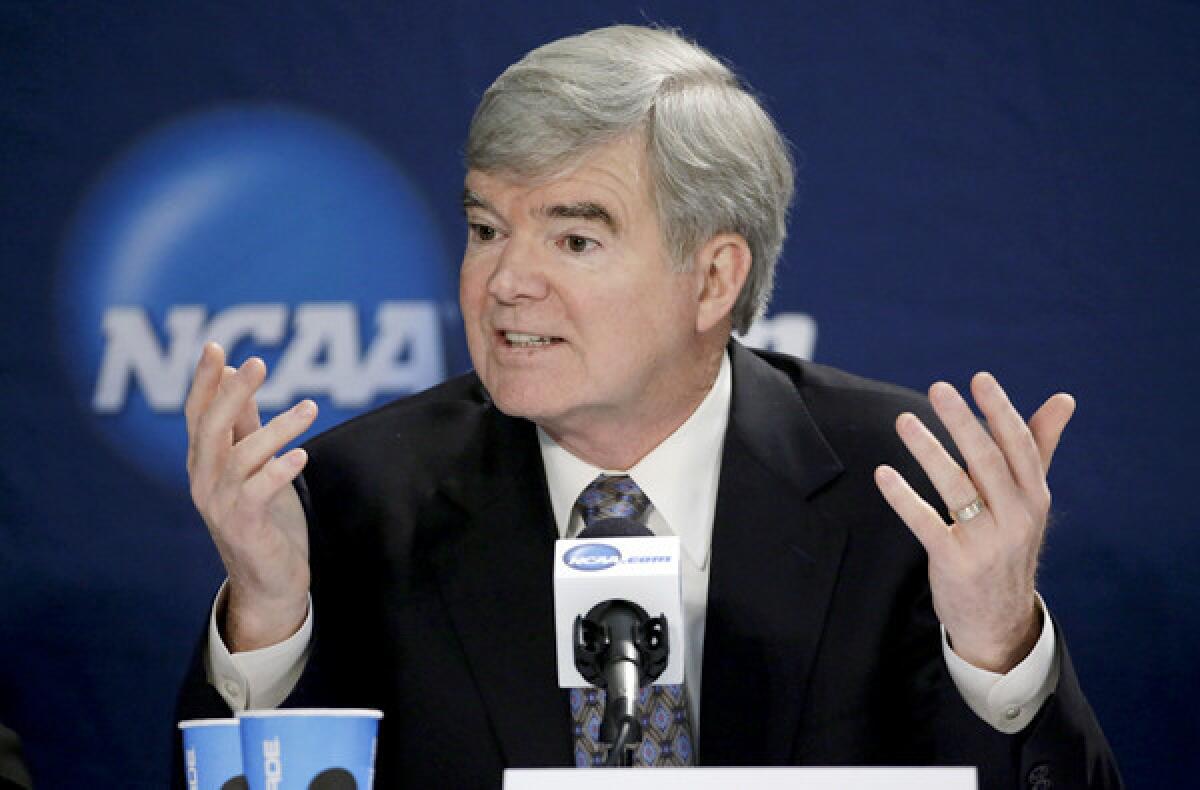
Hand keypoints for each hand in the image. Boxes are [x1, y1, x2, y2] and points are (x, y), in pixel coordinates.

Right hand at [186, 342, 317, 651]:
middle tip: (258, 363)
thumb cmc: (263, 516)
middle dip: (233, 393)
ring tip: (310, 407)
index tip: (215, 346)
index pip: (198, 413)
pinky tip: (302, 455)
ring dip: (277, 429)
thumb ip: (245, 422)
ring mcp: (219, 506)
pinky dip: (279, 471)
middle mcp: (204, 481)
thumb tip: (237, 373)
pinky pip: (256, 493)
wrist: (269, 581)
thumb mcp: (254, 463)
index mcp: (204, 461)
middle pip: (211, 428)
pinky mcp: (243, 527)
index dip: (203, 381)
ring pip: (241, 458)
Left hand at [873, 372, 1074, 672]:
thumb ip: (1039, 447)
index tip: (979, 379)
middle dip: (963, 422)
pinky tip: (883, 474)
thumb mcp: (1029, 500)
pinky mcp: (956, 564)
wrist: (999, 620)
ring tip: (903, 421)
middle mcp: (1017, 518)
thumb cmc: (1009, 545)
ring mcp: (988, 543)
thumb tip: (1064, 398)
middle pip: (988, 461)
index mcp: (1035, 497)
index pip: (1020, 446)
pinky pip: (926, 523)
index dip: (1000, 411)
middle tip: (938, 389)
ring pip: (957, 487)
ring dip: (928, 451)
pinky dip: (904, 497)